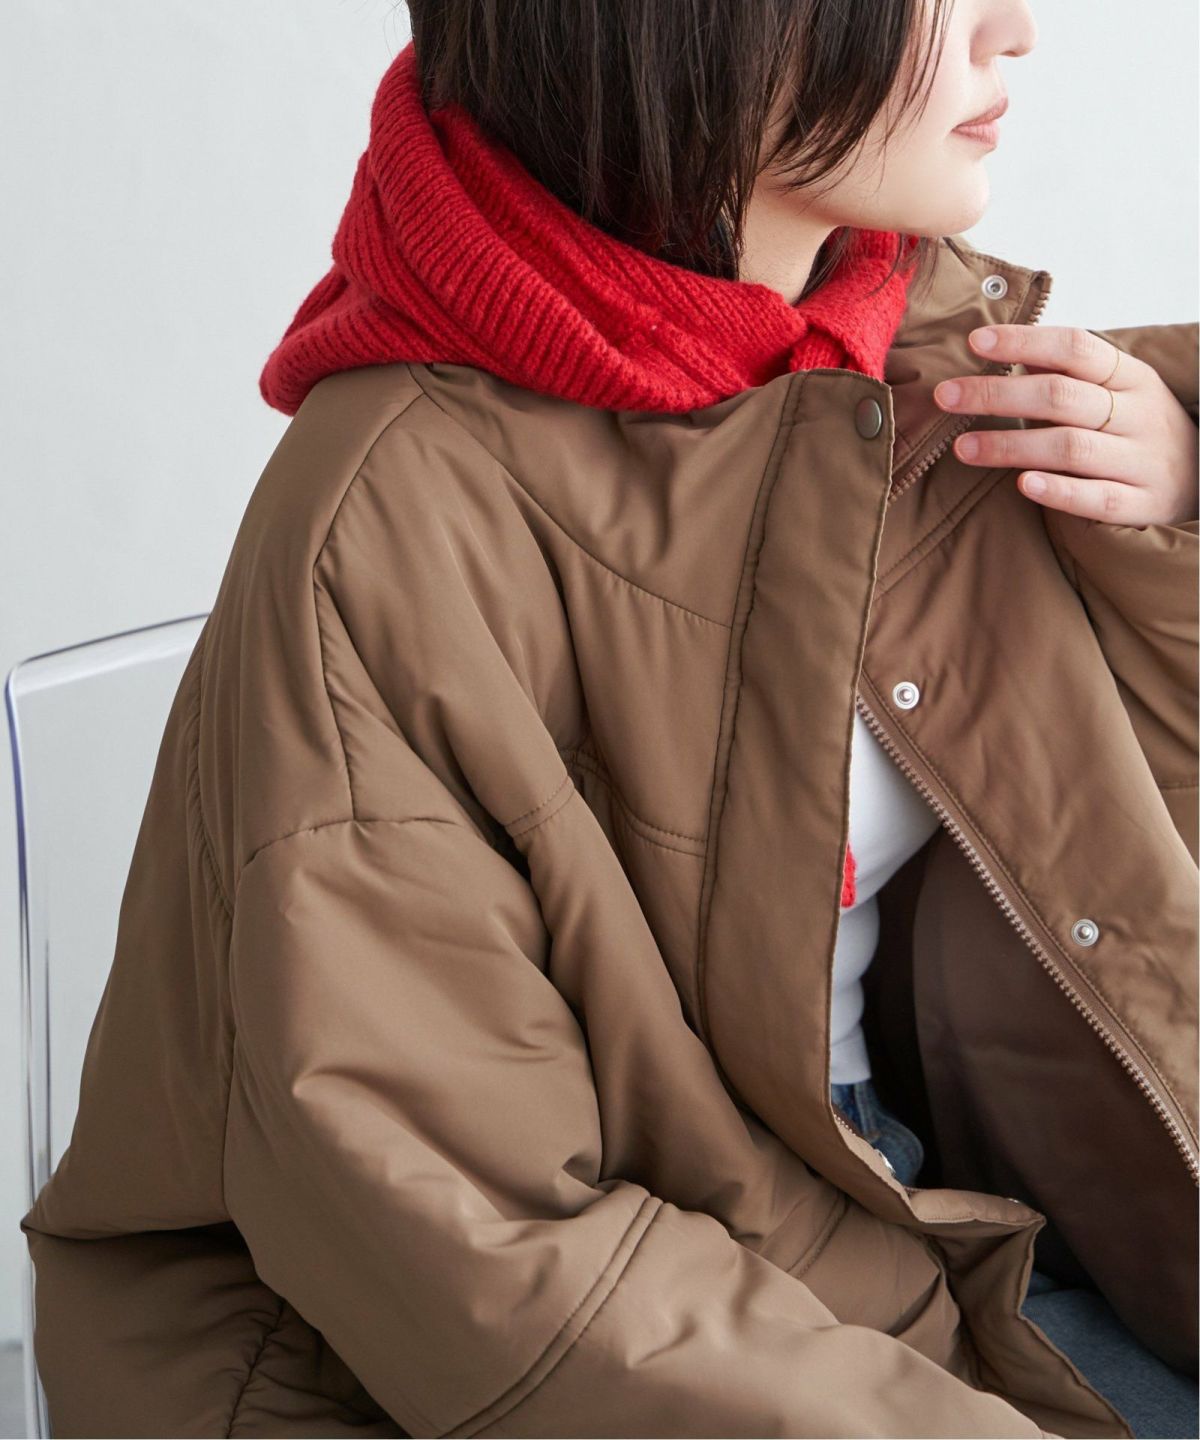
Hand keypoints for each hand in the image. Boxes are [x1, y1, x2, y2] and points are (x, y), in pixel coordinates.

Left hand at [932, 324, 1199, 527]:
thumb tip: (1015, 351)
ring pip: (1070, 448)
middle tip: (947, 396)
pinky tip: (1022, 484)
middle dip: (998, 394)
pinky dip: (1058, 492)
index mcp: (1130, 376)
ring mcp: (1141, 460)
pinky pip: (1096, 498)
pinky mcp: (1139, 504)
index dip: (1024, 341)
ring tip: (963, 447)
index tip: (975, 342)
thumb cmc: (1140, 428)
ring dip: (1011, 445)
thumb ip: (1068, 373)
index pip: (1076, 347)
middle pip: (1061, 397)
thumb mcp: (1117, 391)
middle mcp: (1138, 414)